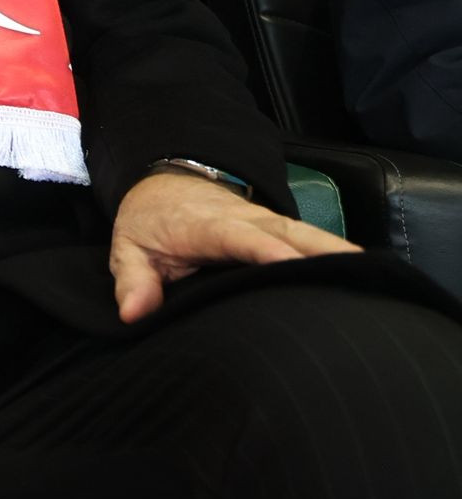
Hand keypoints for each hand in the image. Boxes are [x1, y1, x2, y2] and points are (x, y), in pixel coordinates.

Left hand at [109, 168, 359, 323]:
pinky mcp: (277, 229)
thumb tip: (134, 314)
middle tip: (354, 272)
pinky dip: (333, 254)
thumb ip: (132, 281)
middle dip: (318, 248)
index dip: (265, 250)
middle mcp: (243, 218)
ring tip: (371, 275)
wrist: (162, 184)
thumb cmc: (148, 222)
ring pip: (305, 233)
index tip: (289, 265)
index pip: (238, 236)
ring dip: (335, 251)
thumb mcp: (128, 248)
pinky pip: (308, 239)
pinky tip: (361, 275)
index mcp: (205, 225)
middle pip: (287, 230)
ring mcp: (264, 221)